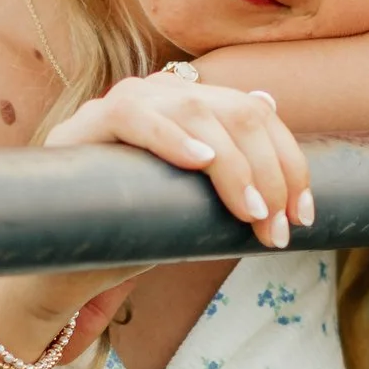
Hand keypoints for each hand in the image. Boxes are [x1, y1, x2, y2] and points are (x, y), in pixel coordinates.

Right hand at [47, 71, 314, 246]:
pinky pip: (132, 115)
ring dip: (235, 167)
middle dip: (270, 172)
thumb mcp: (195, 203)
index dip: (289, 162)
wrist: (64, 271)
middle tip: (279, 229)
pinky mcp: (83, 127)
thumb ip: (229, 164)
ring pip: (195, 110)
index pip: (255, 114)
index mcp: (187, 108)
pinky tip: (200, 160)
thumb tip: (270, 102)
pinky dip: (171, 137)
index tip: (303, 216)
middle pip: (236, 111)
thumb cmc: (133, 237)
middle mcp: (158, 96)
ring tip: (253, 215)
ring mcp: (120, 106)